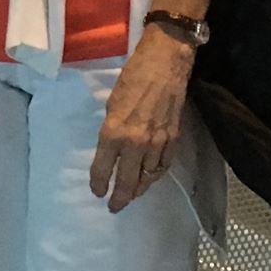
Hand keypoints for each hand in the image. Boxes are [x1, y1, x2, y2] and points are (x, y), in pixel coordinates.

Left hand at [89, 24, 193, 212]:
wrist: (165, 63)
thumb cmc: (133, 77)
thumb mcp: (112, 104)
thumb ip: (112, 129)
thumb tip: (113, 148)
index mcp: (114, 132)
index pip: (102, 168)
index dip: (98, 183)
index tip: (97, 191)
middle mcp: (135, 143)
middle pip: (127, 181)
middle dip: (119, 197)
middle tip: (114, 206)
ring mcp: (157, 143)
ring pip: (147, 177)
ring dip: (138, 189)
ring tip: (132, 195)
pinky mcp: (173, 139)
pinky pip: (163, 166)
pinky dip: (156, 175)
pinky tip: (150, 177)